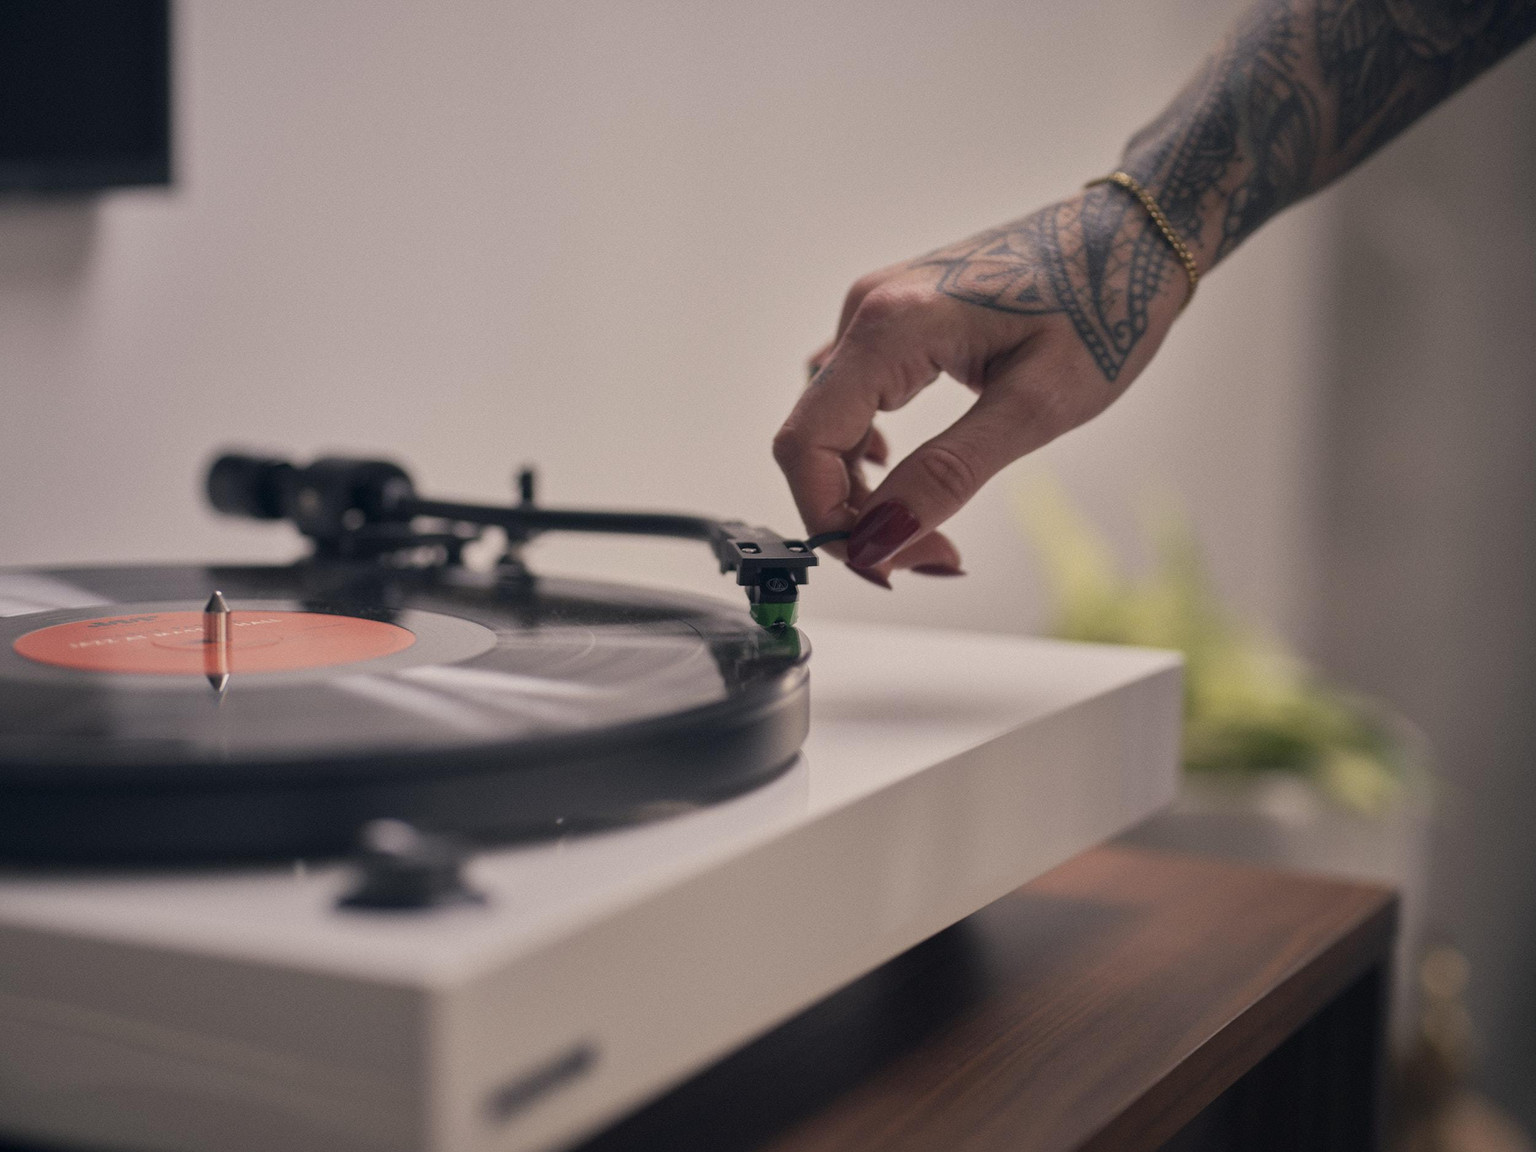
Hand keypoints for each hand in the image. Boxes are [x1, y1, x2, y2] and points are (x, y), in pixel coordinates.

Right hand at [773, 185, 1190, 583]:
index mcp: (893, 324)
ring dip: (865, 492)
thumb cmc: (1105, 306)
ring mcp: (875, 311)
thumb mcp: (1036, 406)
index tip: (887, 568)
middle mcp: (866, 310)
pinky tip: (910, 476)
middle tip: (933, 557)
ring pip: (829, 427)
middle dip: (855, 517)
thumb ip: (949, 474)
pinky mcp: (891, 321)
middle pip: (812, 440)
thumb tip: (879, 542)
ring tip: (932, 527)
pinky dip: (871, 456)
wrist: (1133, 238)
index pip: (807, 443)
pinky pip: (851, 402)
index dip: (830, 520)